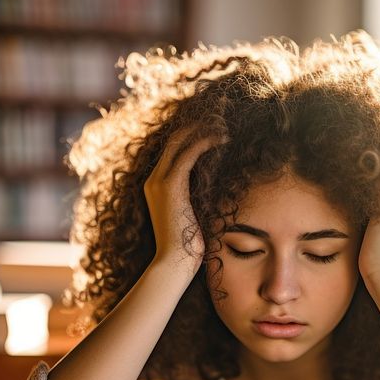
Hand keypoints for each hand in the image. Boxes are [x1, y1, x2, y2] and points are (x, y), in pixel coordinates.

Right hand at [144, 130, 220, 275]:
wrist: (174, 263)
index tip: (213, 127)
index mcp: (156, 186)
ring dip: (204, 130)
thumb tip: (215, 190)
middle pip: (174, 139)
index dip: (192, 135)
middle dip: (197, 125)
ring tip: (225, 125)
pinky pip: (189, 154)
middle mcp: (154, 179)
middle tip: (221, 117)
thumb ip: (196, 199)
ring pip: (180, 141)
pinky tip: (223, 138)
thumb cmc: (187, 247)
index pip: (173, 150)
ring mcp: (159, 181)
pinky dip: (206, 142)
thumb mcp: (192, 216)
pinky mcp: (171, 185)